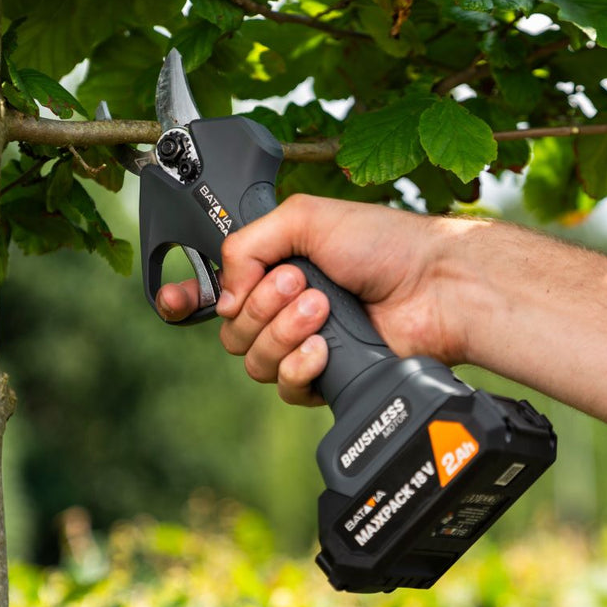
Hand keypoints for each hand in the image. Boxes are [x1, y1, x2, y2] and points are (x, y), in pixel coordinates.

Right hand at [157, 194, 481, 404]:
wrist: (435, 286)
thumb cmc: (383, 244)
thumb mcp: (305, 218)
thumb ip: (248, 244)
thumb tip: (223, 294)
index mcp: (275, 268)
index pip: (215, 290)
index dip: (184, 298)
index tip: (172, 299)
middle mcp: (284, 309)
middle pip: (230, 331)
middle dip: (260, 306)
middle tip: (302, 283)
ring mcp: (305, 345)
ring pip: (253, 361)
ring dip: (282, 331)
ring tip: (323, 307)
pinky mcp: (327, 378)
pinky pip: (286, 387)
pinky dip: (299, 365)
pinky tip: (323, 348)